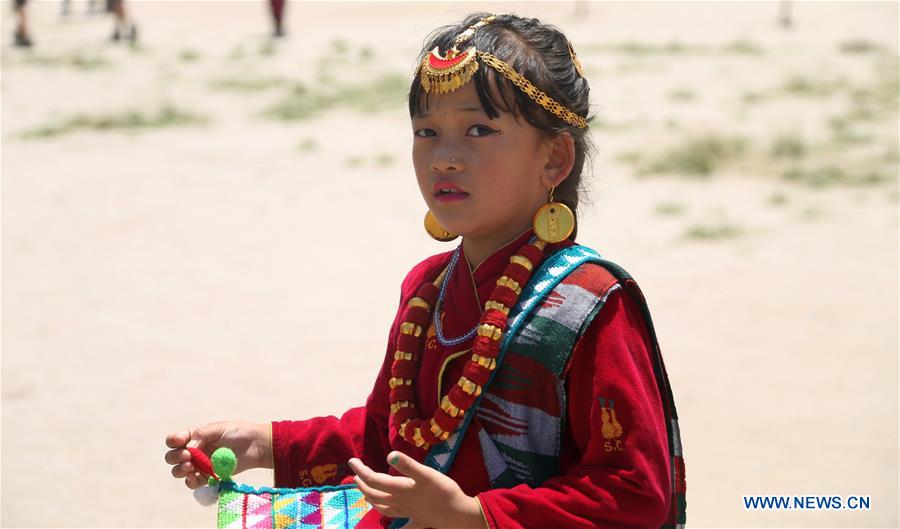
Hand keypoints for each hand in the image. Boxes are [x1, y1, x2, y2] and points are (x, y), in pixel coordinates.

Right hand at [165, 421, 271, 489]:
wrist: (255, 446)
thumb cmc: (237, 432)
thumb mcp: (218, 428)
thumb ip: (202, 434)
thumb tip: (189, 447)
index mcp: (194, 436)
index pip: (174, 440)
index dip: (173, 441)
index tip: (180, 440)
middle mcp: (194, 451)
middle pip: (172, 457)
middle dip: (175, 456)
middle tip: (187, 455)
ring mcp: (200, 465)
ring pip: (179, 471)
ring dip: (180, 469)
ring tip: (190, 466)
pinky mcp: (208, 477)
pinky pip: (193, 483)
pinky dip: (190, 481)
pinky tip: (194, 477)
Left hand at [348, 452, 486, 528]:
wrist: (459, 516)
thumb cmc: (444, 492)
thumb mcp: (426, 474)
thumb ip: (408, 466)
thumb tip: (390, 455)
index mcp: (400, 489)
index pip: (374, 479)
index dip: (361, 470)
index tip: (351, 461)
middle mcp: (400, 503)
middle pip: (376, 494)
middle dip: (363, 484)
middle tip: (355, 474)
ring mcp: (409, 513)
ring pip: (385, 509)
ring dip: (372, 501)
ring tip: (366, 495)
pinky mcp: (419, 520)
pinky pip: (404, 525)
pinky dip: (396, 526)